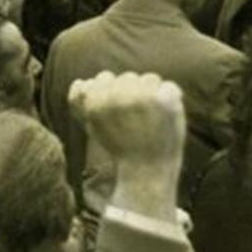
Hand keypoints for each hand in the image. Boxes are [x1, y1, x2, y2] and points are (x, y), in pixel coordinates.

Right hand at [69, 71, 185, 223]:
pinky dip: (171, 99)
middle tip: (137, 120)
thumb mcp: (93, 128)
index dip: (111, 95)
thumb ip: (81, 105)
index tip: (118, 115)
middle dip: (133, 92)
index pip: (103, 78)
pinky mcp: (165, 102)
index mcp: (96, 99)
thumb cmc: (119, 151)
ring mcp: (143, 97)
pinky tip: (166, 118)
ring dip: (153, 93)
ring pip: (150, 78)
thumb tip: (80, 82)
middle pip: (127, 76)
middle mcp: (117, 94)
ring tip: (152, 119)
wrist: (146, 175)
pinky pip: (170, 87)